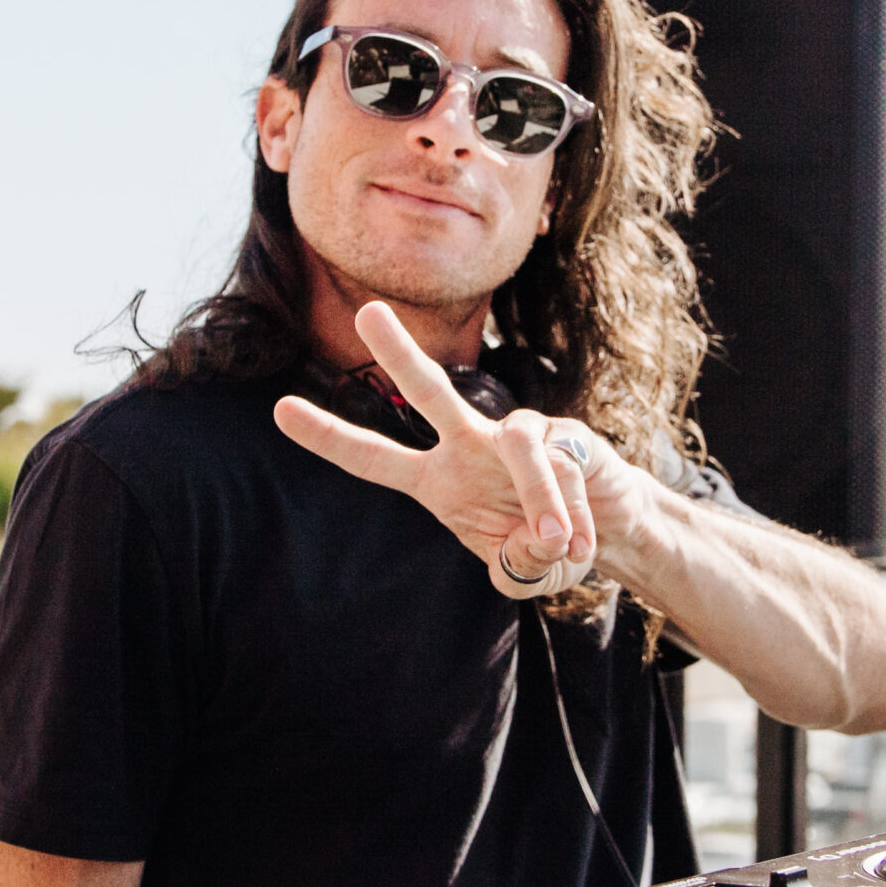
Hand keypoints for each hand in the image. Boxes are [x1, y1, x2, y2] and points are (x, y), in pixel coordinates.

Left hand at [273, 302, 605, 596]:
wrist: (605, 531)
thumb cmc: (545, 547)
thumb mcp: (521, 575)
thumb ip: (519, 569)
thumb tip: (541, 539)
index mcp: (438, 481)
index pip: (375, 458)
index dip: (330, 438)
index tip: (280, 408)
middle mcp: (469, 446)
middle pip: (429, 393)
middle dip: (399, 353)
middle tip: (367, 311)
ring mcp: (517, 434)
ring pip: (518, 448)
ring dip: (542, 501)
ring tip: (558, 543)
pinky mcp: (564, 432)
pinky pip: (564, 466)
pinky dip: (575, 511)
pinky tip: (583, 540)